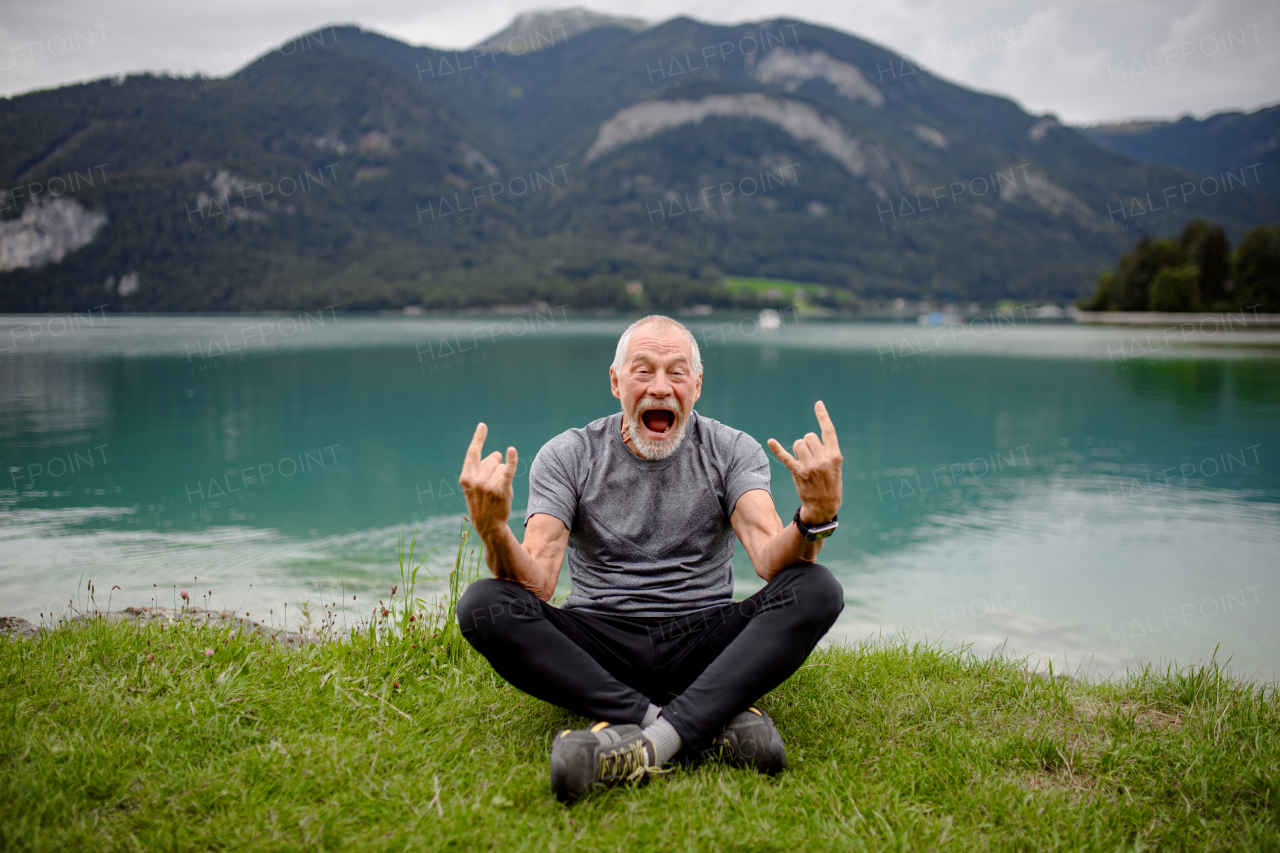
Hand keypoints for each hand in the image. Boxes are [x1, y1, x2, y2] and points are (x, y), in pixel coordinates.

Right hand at [458, 423, 517, 536]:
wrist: (489, 526)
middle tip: (492, 486)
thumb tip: (496, 453)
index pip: (472, 453)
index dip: (478, 438)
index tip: (483, 426)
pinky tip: (512, 451)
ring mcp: (488, 486)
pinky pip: (508, 471)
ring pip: (501, 466)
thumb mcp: (474, 487)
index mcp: (466, 478)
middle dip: (495, 468)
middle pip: (491, 460)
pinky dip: (511, 460)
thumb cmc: (481, 504)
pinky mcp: (502, 490)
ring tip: (497, 491)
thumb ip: (481, 468)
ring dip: (502, 475)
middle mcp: (475, 480)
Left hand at [767, 401, 842, 524]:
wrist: (824, 507)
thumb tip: (809, 439)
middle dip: (806, 443)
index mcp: (835, 455)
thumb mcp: (835, 467)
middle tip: (809, 456)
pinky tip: (770, 442)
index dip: (823, 416)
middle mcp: (824, 459)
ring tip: (802, 461)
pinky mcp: (798, 473)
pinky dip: (777, 449)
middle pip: (808, 437)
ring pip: (797, 444)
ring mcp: (811, 466)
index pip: (829, 431)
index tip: (818, 404)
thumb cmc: (830, 485)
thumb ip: (826, 452)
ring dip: (797, 450)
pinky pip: (786, 457)